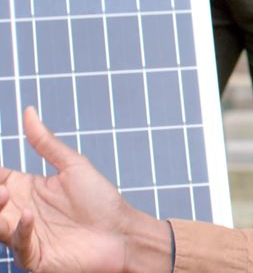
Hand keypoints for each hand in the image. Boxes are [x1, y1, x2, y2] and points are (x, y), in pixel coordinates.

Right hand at [0, 107, 171, 271]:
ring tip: (4, 194)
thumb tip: (28, 111)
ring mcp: (26, 236)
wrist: (124, 232)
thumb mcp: (72, 166)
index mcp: (26, 190)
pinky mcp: (35, 256)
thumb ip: (45, 143)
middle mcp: (20, 212)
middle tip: (0, 186)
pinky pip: (20, 245)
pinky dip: (20, 230)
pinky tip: (28, 214)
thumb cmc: (102, 201)